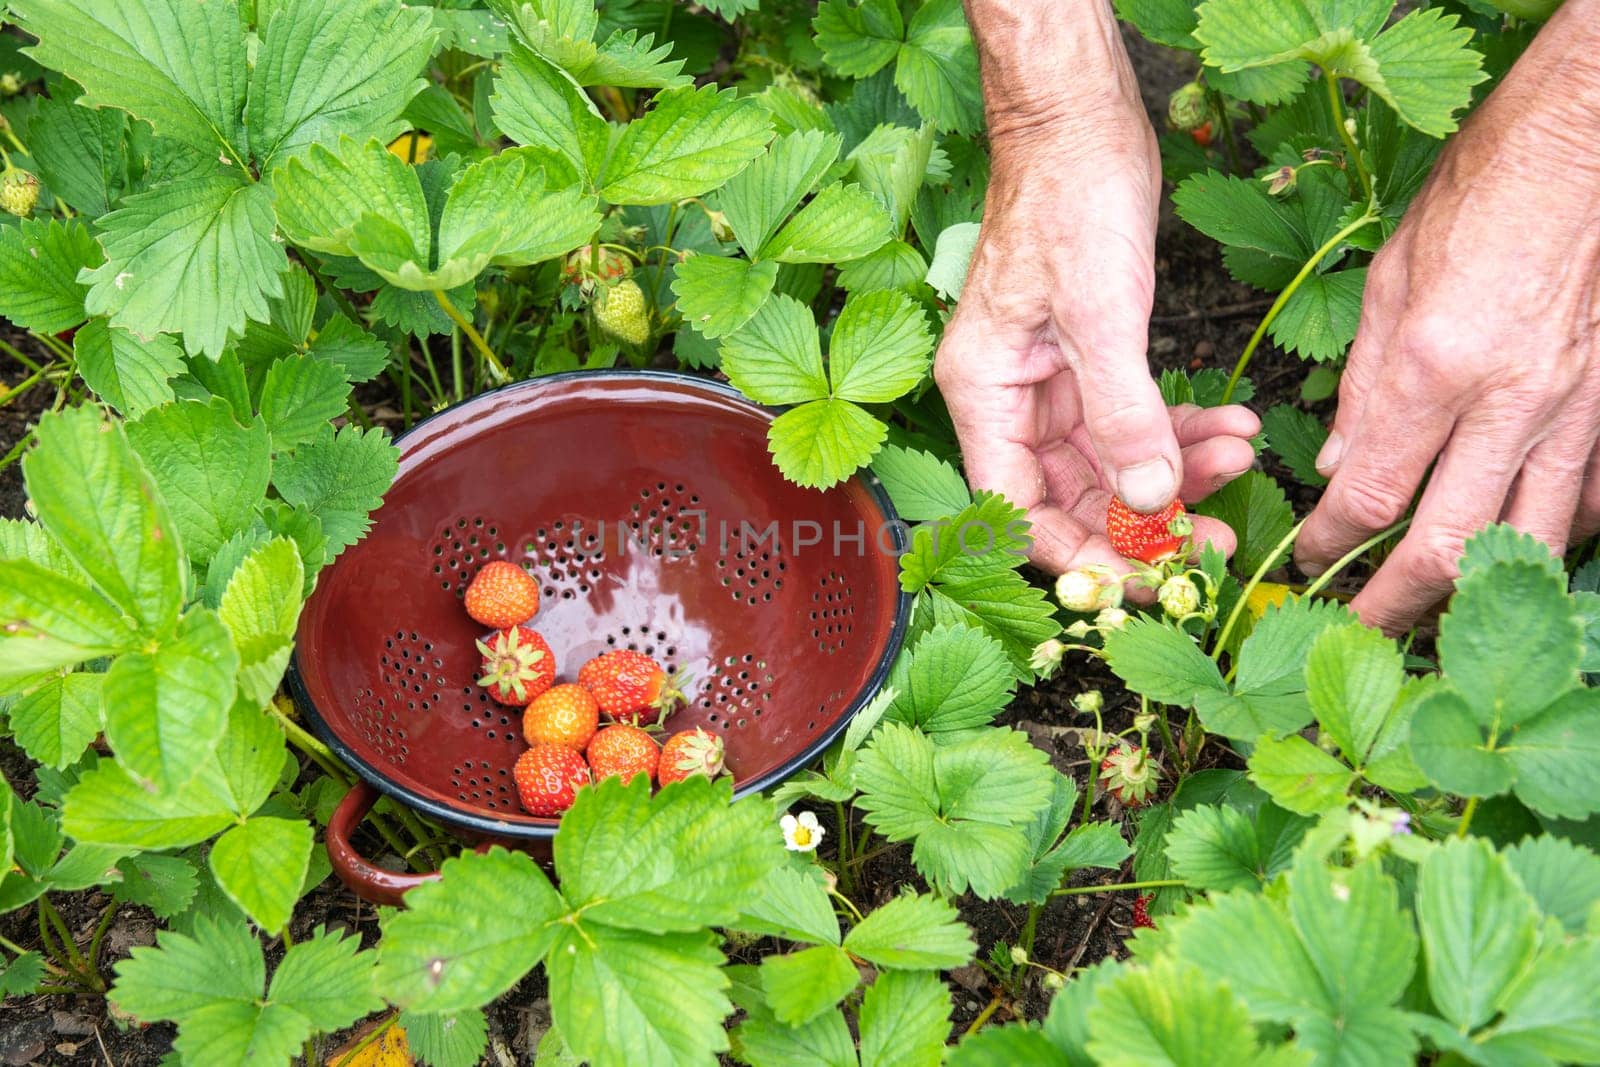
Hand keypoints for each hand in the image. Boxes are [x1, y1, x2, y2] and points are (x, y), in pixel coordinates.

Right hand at [936, 78, 1258, 576]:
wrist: (1080, 122)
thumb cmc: (1068, 198)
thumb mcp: (1099, 311)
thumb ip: (1122, 411)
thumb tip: (1149, 499)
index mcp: (984, 396)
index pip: (1019, 511)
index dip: (1080, 556)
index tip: (1147, 579)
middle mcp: (1011, 402)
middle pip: (1070, 499)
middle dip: (1145, 522)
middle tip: (1214, 542)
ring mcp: (1052, 386)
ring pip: (1113, 464)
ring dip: (1178, 471)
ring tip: (1242, 460)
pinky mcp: (1092, 363)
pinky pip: (1137, 421)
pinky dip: (1184, 429)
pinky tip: (1235, 425)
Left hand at [1295, 5, 1599, 631]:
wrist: (1593, 144)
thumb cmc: (1486, 191)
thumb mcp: (1391, 276)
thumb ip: (1361, 383)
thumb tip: (1337, 467)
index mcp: (1436, 365)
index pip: (1369, 497)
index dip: (1330, 546)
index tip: (1308, 563)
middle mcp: (1511, 402)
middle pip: (1446, 546)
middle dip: (1393, 604)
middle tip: (1358, 627)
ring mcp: (1577, 410)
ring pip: (1525, 543)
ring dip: (1470, 592)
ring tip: (1428, 615)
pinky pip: (1585, 503)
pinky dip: (1546, 541)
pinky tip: (1512, 551)